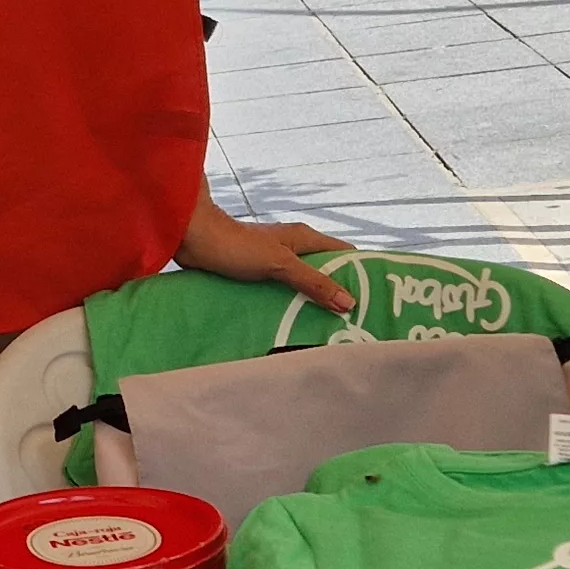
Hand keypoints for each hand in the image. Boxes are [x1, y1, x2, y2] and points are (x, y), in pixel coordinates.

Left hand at [182, 204, 359, 311]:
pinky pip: (282, 292)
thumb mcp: (280, 264)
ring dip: (312, 303)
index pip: (344, 254)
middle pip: (325, 272)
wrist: (193, 240)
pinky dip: (290, 305)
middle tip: (353, 323)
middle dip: (337, 294)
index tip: (376, 297)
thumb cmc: (237, 246)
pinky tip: (294, 325)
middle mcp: (294, 248)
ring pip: (303, 284)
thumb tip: (348, 302)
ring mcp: (276, 262)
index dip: (361, 272)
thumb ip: (312, 281)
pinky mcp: (258, 274)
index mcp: (305, 238)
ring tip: (328, 330)